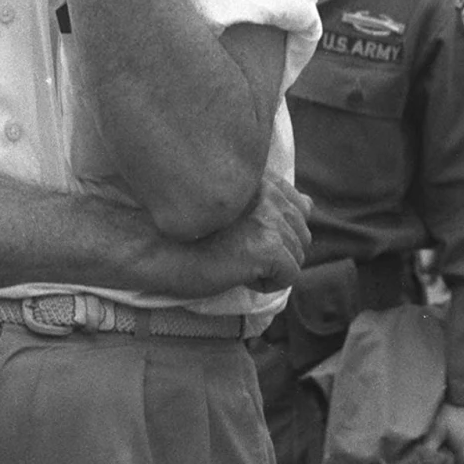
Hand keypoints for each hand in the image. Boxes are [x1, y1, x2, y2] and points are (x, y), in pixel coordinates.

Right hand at [163, 172, 311, 298]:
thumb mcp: (233, 208)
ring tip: (236, 262)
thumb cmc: (185, 230)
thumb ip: (272, 201)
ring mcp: (268, 219)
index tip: (248, 237)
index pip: (298, 206)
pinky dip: (267, 283)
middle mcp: (267, 193)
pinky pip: (289, 275)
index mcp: (259, 179)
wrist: (154, 247)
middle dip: (278, 251)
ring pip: (297, 256)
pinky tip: (239, 275)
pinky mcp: (267, 247)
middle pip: (301, 234)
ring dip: (271, 268)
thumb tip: (310, 203)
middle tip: (239, 253)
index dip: (279, 230)